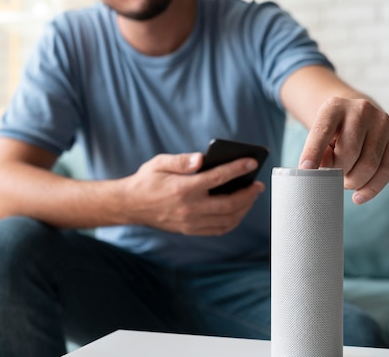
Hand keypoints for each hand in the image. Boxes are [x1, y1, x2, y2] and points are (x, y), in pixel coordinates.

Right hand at [119, 153, 264, 235]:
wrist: (130, 206)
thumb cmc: (146, 181)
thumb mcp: (159, 163)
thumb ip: (181, 160)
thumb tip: (201, 158)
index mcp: (183, 188)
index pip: (218, 178)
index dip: (238, 169)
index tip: (252, 162)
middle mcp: (189, 208)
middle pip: (229, 203)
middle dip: (248, 193)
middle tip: (258, 185)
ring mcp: (191, 222)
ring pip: (227, 219)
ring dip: (244, 208)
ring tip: (251, 197)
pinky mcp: (190, 230)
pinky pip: (218, 229)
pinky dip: (233, 221)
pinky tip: (238, 211)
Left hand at [298, 97, 388, 204]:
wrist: (357, 116)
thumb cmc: (333, 133)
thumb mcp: (320, 137)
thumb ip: (319, 153)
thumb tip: (322, 172)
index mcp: (334, 106)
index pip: (322, 131)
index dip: (313, 152)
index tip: (306, 170)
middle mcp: (361, 108)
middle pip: (349, 152)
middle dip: (339, 173)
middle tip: (334, 178)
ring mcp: (383, 120)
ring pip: (369, 164)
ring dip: (354, 181)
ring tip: (346, 182)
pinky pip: (388, 169)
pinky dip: (372, 188)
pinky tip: (360, 196)